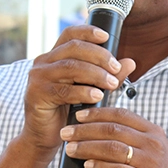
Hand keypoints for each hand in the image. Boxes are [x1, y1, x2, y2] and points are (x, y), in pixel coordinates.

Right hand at [20, 25, 134, 160]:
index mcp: (54, 56)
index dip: (88, 32)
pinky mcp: (37, 94)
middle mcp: (43, 62)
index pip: (70, 34)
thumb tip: (130, 62)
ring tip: (112, 84)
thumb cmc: (67, 112)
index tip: (106, 36)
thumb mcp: (91, 90)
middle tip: (116, 68)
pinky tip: (97, 96)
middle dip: (99, 56)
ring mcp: (38, 77)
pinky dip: (83, 92)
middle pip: (74, 48)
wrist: (44, 136)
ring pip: (71, 67)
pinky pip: (63, 90)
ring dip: (95, 74)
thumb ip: (108, 76)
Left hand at [60, 106, 167, 167]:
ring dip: (87, 147)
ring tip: (71, 149)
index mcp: (153, 132)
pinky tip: (87, 166)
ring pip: (112, 148)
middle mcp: (153, 144)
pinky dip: (99, 167)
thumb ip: (133, 139)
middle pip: (113, 130)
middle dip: (85, 130)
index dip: (97, 113)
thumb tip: (99, 131)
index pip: (121, 115)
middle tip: (67, 133)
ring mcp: (150, 163)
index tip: (79, 116)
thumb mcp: (151, 152)